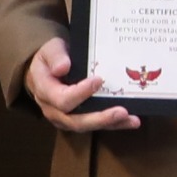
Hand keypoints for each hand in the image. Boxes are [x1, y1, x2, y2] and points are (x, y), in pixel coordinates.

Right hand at [23, 35, 142, 133]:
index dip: (80, 93)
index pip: (61, 99)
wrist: (47, 68)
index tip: (98, 80)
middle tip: (121, 111)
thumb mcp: (50, 49)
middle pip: (75, 120)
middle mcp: (52, 109)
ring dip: (110, 124)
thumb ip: (56, 56)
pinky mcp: (77, 120)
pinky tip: (132, 121)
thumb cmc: (51, 57)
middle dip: (100, 118)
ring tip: (131, 119)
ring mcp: (64, 118)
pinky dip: (114, 124)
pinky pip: (95, 125)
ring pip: (87, 126)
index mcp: (44, 91)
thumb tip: (63, 67)